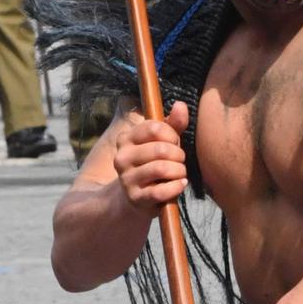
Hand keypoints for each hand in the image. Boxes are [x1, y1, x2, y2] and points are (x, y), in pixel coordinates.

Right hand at [113, 101, 189, 216]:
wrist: (137, 197)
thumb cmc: (154, 162)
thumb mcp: (164, 141)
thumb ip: (174, 123)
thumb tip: (180, 104)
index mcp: (126, 138)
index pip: (154, 128)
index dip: (172, 134)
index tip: (175, 142)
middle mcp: (121, 157)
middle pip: (161, 149)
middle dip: (179, 155)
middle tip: (180, 160)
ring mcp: (126, 179)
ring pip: (162, 169)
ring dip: (179, 170)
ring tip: (181, 172)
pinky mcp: (135, 198)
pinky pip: (160, 191)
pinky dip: (177, 187)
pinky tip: (181, 184)